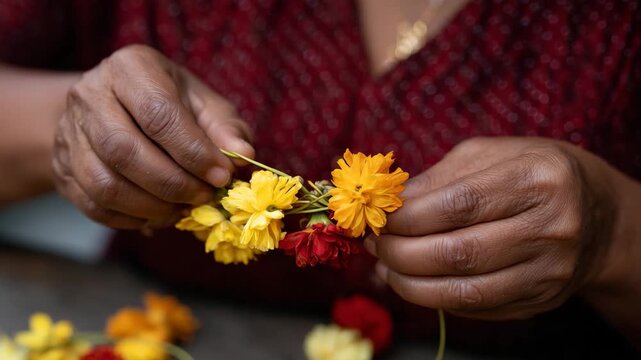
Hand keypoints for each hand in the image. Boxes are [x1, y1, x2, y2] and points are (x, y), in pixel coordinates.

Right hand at [53, 45, 253, 228]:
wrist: (115, 106)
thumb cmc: (170, 102)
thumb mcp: (202, 103)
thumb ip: (225, 128)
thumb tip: (244, 157)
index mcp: (130, 67)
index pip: (158, 113)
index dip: (193, 152)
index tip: (222, 177)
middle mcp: (90, 94)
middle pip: (125, 150)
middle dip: (172, 183)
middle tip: (204, 197)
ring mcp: (69, 131)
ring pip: (104, 184)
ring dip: (152, 207)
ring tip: (183, 209)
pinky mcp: (62, 166)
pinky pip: (93, 205)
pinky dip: (131, 219)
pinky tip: (159, 215)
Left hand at [365, 137, 621, 319]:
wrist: (596, 213)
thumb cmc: (531, 172)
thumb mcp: (489, 155)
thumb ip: (438, 178)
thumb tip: (388, 206)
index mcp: (536, 179)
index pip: (458, 205)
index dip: (407, 217)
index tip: (375, 218)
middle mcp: (550, 228)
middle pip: (458, 253)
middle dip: (400, 253)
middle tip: (373, 244)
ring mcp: (549, 271)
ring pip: (464, 291)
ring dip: (410, 284)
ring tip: (385, 267)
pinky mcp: (541, 300)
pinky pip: (476, 308)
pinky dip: (435, 298)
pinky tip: (415, 282)